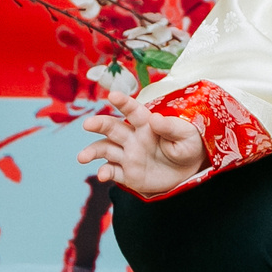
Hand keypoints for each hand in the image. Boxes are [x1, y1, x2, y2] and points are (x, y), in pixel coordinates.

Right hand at [76, 90, 204, 196]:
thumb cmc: (189, 147)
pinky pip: (113, 172)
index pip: (133, 111)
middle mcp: (133, 137)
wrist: (189, 172)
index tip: (112, 95)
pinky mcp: (128, 174)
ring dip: (93, 151)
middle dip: (99, 124)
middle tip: (87, 124)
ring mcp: (128, 155)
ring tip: (82, 157)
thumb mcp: (187, 136)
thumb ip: (172, 127)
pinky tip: (102, 175)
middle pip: (112, 128)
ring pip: (106, 150)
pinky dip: (105, 172)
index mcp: (147, 124)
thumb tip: (155, 118)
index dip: (123, 102)